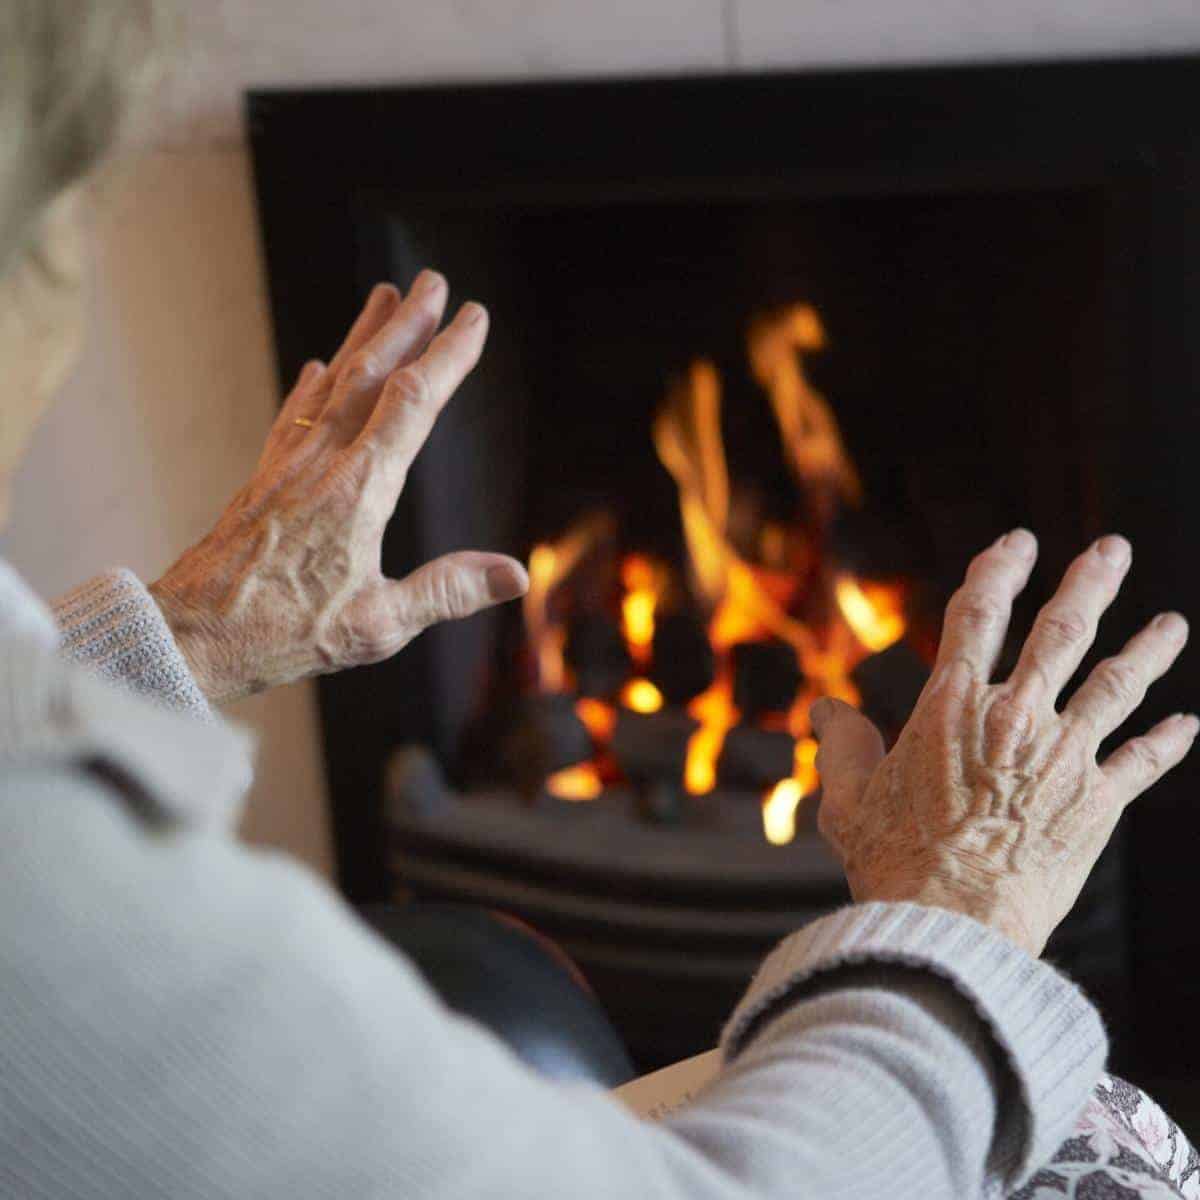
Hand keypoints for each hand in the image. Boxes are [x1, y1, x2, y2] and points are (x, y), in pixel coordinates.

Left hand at [150, 273, 528, 703]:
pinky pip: (293, 416)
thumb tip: (517, 574)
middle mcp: (324, 462)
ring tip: (385, 298)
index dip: (448, 355)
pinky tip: (313, 368)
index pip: (414, 403)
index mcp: (360, 490)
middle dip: (407, 325)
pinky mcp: (264, 479)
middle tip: (433, 282)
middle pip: (371, 374)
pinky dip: (311, 385)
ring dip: (362, 338)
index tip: (473, 318)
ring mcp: (289, 465)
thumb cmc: (285, 632)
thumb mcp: (379, 625)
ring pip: (331, 384)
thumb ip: (448, 592)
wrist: (192, 633)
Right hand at [811, 530, 1194, 955]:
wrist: (954, 923)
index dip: (999, 570)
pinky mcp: (1097, 804)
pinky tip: (1189, 723)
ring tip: (1171, 623)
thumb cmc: (895, 861)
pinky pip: (1142, 762)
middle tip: (1112, 551)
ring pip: (1116, 684)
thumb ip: (841, 745)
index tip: (1017, 543)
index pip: (979, 614)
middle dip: (1090, 584)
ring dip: (1147, 649)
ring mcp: (1064, 757)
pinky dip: (1166, 741)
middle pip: (1062, 632)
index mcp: (953, 706)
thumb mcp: (848, 798)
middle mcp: (1016, 717)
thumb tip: (828, 709)